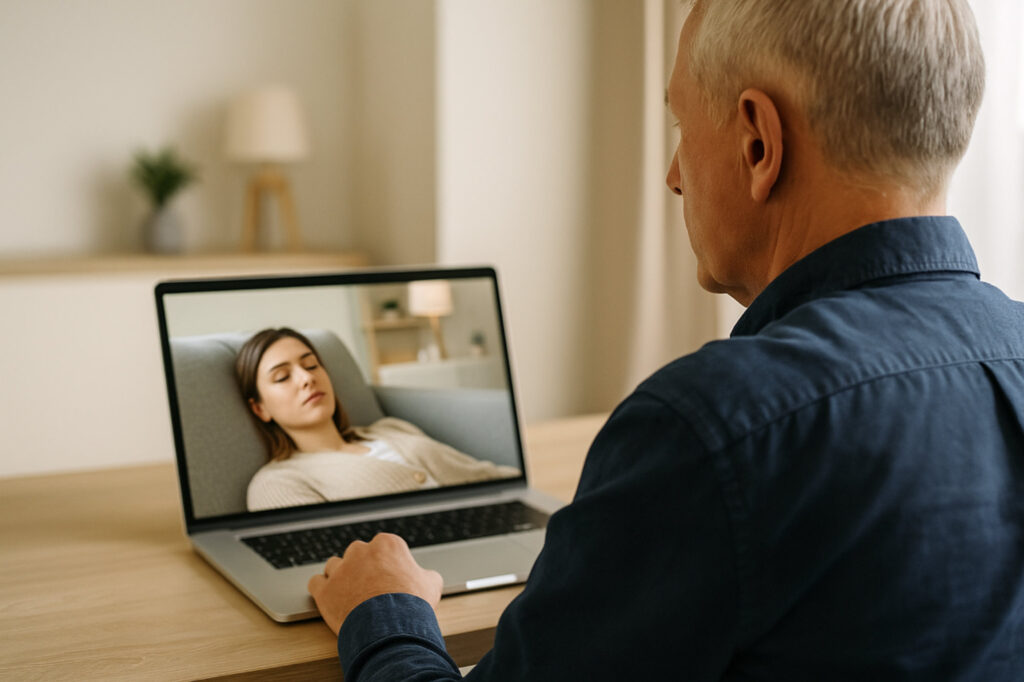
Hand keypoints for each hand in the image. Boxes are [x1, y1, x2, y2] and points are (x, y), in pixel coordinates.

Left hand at [307, 533, 442, 634]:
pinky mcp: (325, 590)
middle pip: (357, 553)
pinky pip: (316, 583)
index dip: (386, 563)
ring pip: (334, 565)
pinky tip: (330, 597)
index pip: (383, 547)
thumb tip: (427, 577)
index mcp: (387, 545)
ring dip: (340, 577)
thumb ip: (426, 575)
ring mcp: (341, 570)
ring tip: (349, 594)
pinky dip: (321, 589)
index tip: (387, 576)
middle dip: (362, 567)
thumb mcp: (432, 585)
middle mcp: (361, 551)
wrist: (392, 629)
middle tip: (370, 586)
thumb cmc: (412, 605)